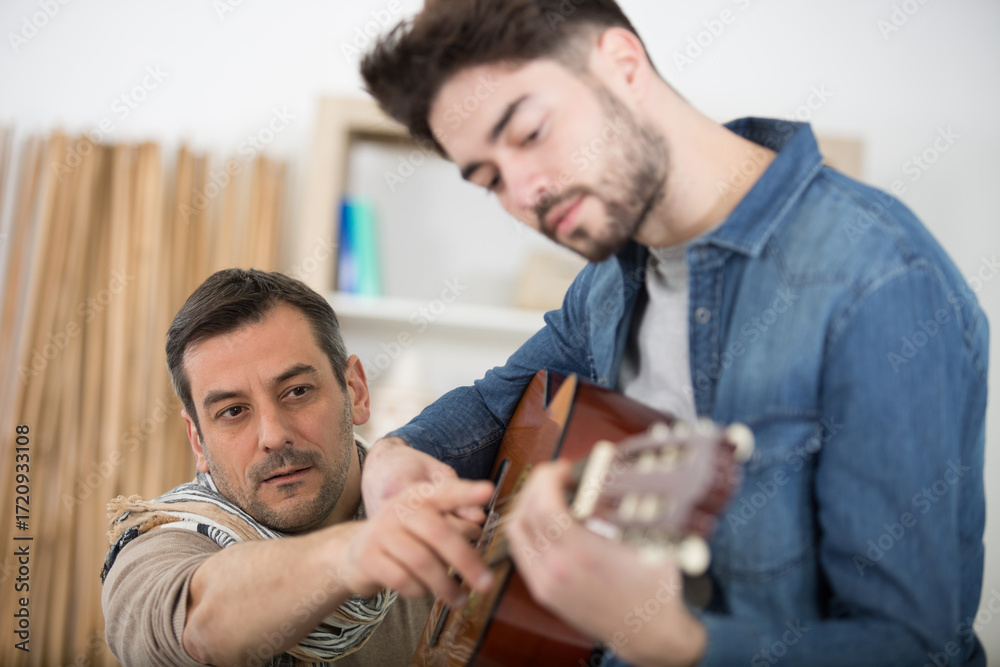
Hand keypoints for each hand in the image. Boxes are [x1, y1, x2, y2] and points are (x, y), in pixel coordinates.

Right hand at [344, 447, 495, 604]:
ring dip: (446, 585)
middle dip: (466, 561)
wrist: (355, 553)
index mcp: (417, 496)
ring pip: (422, 561)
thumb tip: (478, 531)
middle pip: (438, 533)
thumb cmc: (403, 540)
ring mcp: (380, 531)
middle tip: (487, 584)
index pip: (445, 491)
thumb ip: (452, 524)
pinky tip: (424, 593)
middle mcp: (397, 508)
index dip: (466, 493)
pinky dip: (418, 590)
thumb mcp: (425, 525)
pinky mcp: (368, 557)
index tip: (488, 492)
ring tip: (460, 599)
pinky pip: (402, 579)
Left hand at [505, 460, 705, 666]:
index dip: (548, 478)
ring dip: (527, 505)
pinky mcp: (544, 592)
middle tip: (554, 474)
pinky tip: (544, 520)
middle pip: (526, 513)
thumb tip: (609, 474)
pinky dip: (526, 529)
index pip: (545, 504)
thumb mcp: (651, 541)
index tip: (562, 467)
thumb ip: (628, 507)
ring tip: (547, 493)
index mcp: (583, 554)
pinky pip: (521, 552)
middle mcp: (558, 569)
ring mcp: (546, 583)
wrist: (647, 633)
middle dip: (537, 485)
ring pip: (516, 532)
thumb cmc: (653, 590)